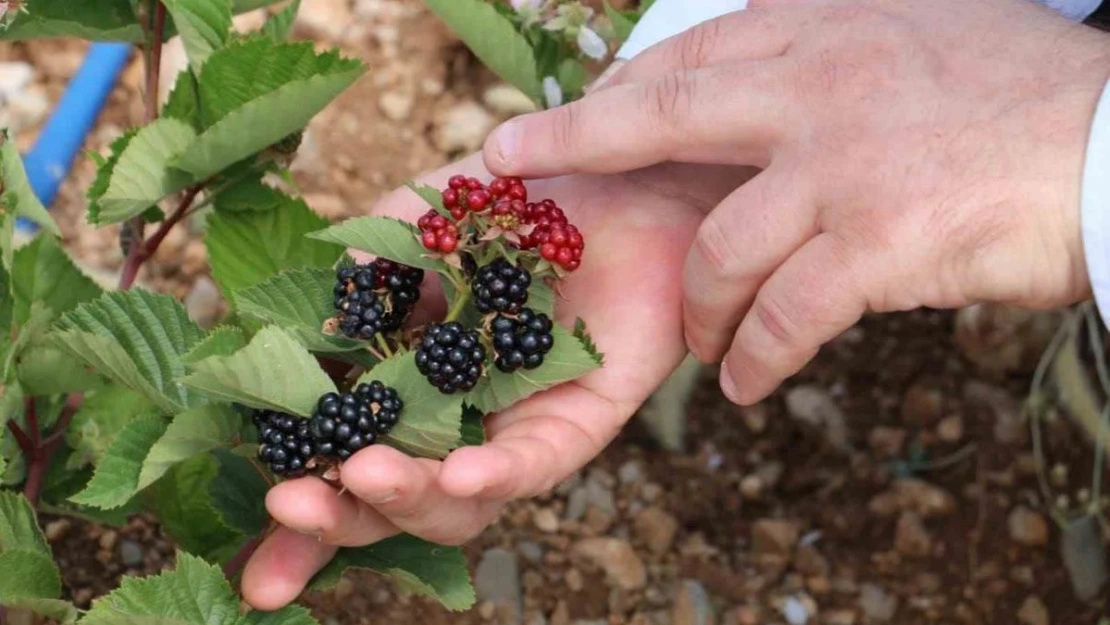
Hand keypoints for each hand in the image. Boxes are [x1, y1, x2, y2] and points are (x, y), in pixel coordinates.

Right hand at [240, 153, 748, 609]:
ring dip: (408, 495)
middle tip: (287, 503)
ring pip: (463, 499)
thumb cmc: (514, 203)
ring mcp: (518, 428)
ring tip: (364, 472)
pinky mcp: (583, 419)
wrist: (614, 168)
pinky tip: (464, 470)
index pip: (345, 465)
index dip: (304, 519)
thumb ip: (362, 275)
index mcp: (410, 389)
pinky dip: (502, 470)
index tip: (252, 567)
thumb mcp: (415, 226)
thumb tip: (299, 333)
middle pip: (396, 501)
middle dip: (339, 517)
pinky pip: (543, 462)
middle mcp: (461, 423)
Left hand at [481, 0, 1109, 404]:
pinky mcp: (879, 243)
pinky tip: (751, 384)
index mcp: (822, 34)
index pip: (689, 59)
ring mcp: (842, 166)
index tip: (572, 120)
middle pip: (661, 115)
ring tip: (710, 348)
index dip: (618, 96)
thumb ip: (829, 51)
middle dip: (574, 140)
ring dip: (704, 312)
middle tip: (515, 166)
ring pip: (722, 249)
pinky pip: (786, 315)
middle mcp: (817, 91)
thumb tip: (763, 63)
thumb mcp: (915, 36)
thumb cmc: (1023, 96)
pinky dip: (759, 358)